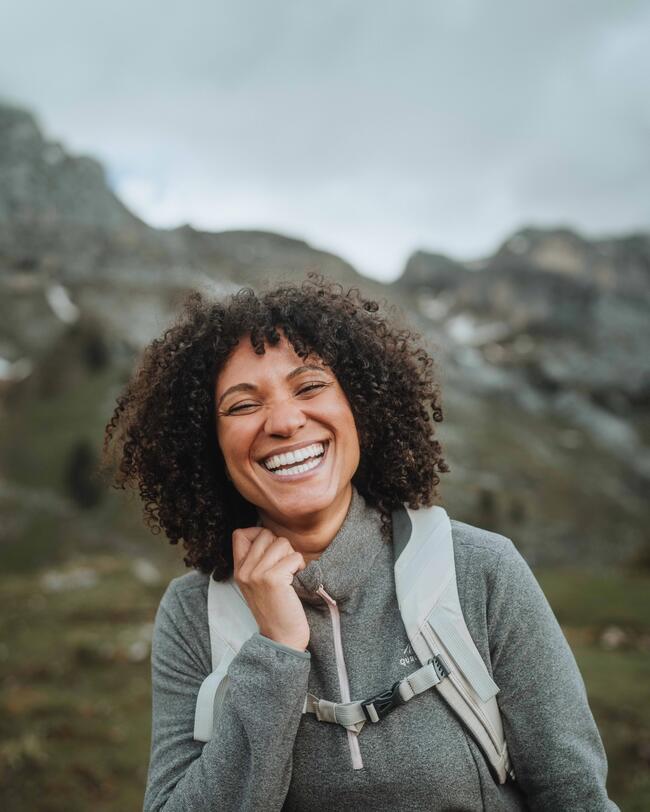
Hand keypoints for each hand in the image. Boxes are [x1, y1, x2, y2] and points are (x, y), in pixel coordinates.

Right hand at [232, 527, 309, 650]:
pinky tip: (296, 581)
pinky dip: (300, 566)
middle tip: (284, 567)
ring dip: (292, 556)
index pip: (240, 534)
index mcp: (238, 570)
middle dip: (281, 546)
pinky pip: (294, 556)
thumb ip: (257, 561)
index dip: (259, 534)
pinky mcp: (273, 579)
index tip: (271, 550)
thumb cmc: (276, 609)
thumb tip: (271, 536)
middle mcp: (244, 571)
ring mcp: (257, 574)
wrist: (281, 638)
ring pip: (281, 542)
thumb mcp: (257, 584)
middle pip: (265, 534)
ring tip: (291, 575)